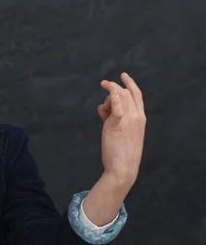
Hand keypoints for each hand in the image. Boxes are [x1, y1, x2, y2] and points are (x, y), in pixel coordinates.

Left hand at [97, 72, 145, 186]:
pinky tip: (109, 91)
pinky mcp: (117, 124)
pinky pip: (116, 106)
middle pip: (126, 93)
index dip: (130, 83)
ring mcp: (128, 119)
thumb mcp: (121, 132)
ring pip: (119, 96)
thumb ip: (114, 118)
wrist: (123, 168)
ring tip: (103, 112)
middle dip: (113, 87)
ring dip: (108, 98)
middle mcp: (136, 116)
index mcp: (141, 118)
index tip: (122, 76)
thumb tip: (103, 109)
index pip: (137, 95)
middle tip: (103, 85)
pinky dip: (113, 97)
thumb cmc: (121, 152)